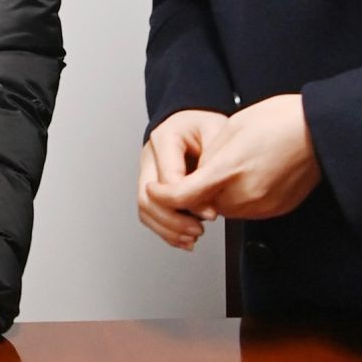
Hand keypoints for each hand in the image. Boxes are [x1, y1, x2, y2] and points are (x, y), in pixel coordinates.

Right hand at [138, 109, 229, 248]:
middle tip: (198, 230)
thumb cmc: (206, 126)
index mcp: (163, 138)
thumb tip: (208, 201)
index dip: (188, 201)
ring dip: (167, 228)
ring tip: (192, 237)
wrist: (198, 122)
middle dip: (173, 221)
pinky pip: (149, 213)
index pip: (167, 179)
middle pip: (148, 198)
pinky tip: (182, 238)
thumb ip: (212, 165)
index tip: (211, 213)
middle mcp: (149, 156)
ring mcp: (147, 172)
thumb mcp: (217, 133)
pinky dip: (164, 229)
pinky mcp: (151, 186)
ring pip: (145, 209)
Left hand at [150, 94, 321, 220]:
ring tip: (235, 168)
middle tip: (206, 170)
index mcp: (227, 170)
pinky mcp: (277, 210)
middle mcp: (244, 194)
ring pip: (225, 210)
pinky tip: (251, 177)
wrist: (318, 128)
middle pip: (204, 206)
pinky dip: (241, 199)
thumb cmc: (277, 121)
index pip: (183, 195)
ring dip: (220, 196)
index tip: (156, 191)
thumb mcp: (229, 130)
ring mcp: (263, 205)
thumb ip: (207, 158)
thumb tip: (196, 176)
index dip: (164, 195)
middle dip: (197, 193)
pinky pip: (248, 211)